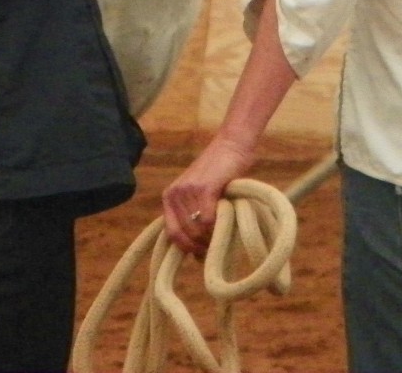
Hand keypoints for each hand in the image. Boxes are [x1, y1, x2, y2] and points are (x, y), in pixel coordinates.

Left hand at [161, 133, 256, 255]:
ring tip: (222, 234)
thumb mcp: (200, 195)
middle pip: (185, 234)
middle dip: (201, 245)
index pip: (171, 234)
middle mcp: (175, 193)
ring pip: (197, 230)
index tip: (200, 254)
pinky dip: (217, 227)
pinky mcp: (205, 188)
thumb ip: (195, 220)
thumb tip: (196, 257)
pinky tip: (226, 222)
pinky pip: (208, 220)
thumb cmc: (220, 173)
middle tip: (216, 246)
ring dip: (210, 238)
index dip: (186, 248)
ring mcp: (188, 191)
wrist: (232, 145)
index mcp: (169, 196)